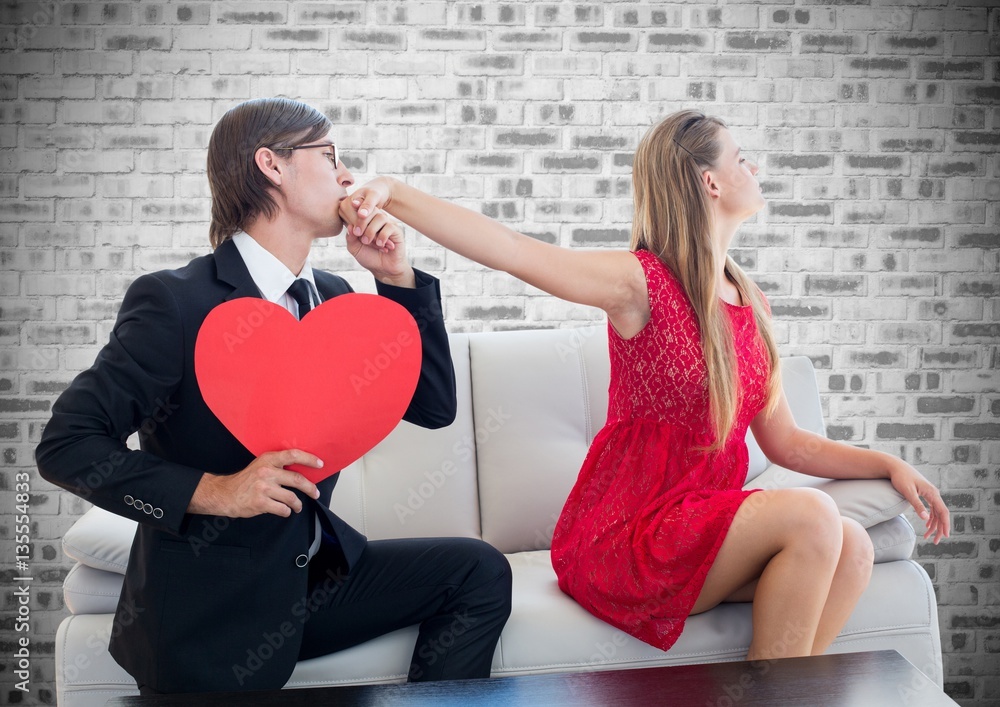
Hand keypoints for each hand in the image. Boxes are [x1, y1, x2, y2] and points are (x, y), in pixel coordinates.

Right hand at [189, 450, 321, 517]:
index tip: (320, 464)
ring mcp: (263, 488)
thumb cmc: (245, 480)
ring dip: (298, 504)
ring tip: (298, 506)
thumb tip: (301, 469)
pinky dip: (287, 511)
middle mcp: (266, 472)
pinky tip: (285, 511)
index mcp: (268, 460)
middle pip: (297, 479)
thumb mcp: (260, 465)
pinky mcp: (261, 503)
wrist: (225, 494)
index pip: (293, 455)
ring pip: (292, 497)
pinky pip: (282, 509)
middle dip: (310, 488)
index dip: (309, 459)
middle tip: (316, 493)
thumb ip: (277, 465)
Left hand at [339, 178, 412, 285]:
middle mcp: (377, 220)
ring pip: (380, 217)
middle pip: (371, 210)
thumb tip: (349, 226)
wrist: (383, 269)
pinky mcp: (396, 231)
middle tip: (357, 233)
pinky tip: (380, 245)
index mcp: (367, 221)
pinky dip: (382, 236)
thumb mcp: (355, 248)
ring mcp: (387, 224)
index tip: (350, 209)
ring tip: (367, 242)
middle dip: (362, 221)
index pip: (361, 209)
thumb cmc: (369, 257)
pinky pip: (389, 227)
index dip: (356, 208)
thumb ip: (351, 237)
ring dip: (371, 230)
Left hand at [887, 461, 949, 543]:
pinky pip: (932, 508)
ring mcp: (930, 493)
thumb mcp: (908, 492)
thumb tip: (925, 518)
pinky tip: (927, 524)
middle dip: (940, 528)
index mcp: (932, 493)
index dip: (945, 525)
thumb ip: (917, 505)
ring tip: (928, 536)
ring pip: (937, 512)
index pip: (943, 512)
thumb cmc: (900, 478)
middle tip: (936, 541)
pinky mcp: (925, 493)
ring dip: (934, 524)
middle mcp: (934, 493)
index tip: (945, 536)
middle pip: (941, 514)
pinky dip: (931, 517)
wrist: (895, 467)